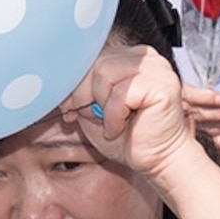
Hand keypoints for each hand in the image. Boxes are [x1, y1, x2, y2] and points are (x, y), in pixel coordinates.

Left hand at [72, 46, 197, 180]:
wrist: (157, 161)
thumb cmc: (127, 138)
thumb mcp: (92, 110)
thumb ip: (79, 91)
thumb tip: (56, 81)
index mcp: (130, 58)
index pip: (92, 57)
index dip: (74, 83)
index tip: (68, 107)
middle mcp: (146, 57)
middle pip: (95, 64)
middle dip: (84, 96)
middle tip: (92, 117)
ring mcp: (157, 69)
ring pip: (104, 73)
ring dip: (100, 106)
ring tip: (111, 123)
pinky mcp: (164, 84)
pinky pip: (121, 94)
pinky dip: (113, 116)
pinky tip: (120, 128)